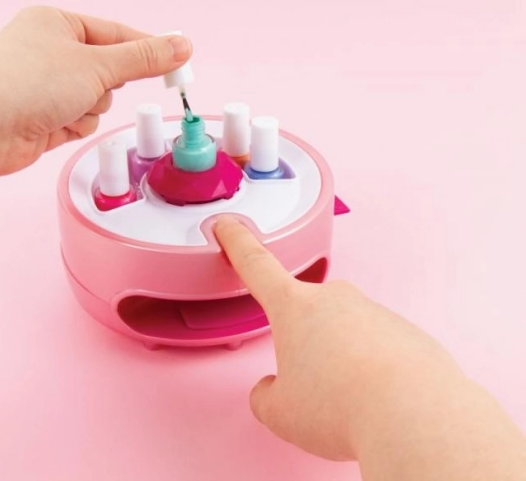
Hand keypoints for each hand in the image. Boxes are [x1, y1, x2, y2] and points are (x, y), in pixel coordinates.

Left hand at [0, 6, 191, 179]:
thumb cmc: (26, 84)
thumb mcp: (97, 65)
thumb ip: (144, 59)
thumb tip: (181, 46)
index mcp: (57, 23)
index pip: (117, 34)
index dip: (148, 49)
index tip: (179, 62)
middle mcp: (50, 51)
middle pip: (108, 70)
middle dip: (105, 85)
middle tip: (93, 88)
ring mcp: (45, 85)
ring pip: (97, 100)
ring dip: (89, 108)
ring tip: (63, 107)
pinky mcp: (44, 115)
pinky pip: (81, 119)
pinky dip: (74, 124)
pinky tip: (53, 124)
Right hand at [213, 215, 462, 460]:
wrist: (414, 416)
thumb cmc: (343, 407)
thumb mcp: (280, 412)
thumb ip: (266, 395)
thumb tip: (273, 391)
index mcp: (294, 307)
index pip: (256, 264)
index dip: (237, 243)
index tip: (229, 226)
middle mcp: (334, 299)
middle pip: (304, 311)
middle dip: (302, 341)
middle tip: (310, 383)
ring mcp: (373, 311)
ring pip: (342, 333)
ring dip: (339, 360)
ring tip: (348, 400)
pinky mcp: (404, 331)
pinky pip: (376, 347)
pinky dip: (371, 370)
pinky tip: (376, 398)